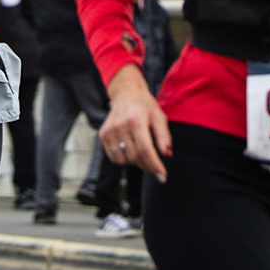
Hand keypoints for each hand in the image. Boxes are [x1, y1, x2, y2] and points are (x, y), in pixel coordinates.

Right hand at [100, 66, 172, 181]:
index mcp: (136, 119)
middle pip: (135, 156)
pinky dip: (124, 159)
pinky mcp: (103, 135)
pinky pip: (114, 157)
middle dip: (148, 166)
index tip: (162, 175)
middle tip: (155, 167)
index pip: (145, 149)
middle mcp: (120, 125)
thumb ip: (164, 136)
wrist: (126, 93)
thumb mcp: (159, 117)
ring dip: (135, 163)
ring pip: (123, 159)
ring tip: (142, 155)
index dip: (154, 165)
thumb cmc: (144, 106)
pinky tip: (131, 151)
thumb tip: (167, 154)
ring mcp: (109, 130)